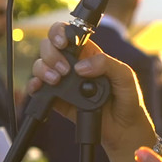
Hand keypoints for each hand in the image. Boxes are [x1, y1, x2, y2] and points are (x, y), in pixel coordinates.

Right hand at [28, 22, 156, 161]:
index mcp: (89, 54)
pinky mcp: (57, 98)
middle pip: (49, 47)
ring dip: (43, 69)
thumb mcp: (125, 76)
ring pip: (41, 65)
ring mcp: (64, 81)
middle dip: (51, 53)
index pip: (68, 35)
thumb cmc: (127, 99)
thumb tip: (81, 67)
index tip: (63, 43)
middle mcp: (73, 65)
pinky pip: (39, 88)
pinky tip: (40, 87)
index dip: (60, 33)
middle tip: (64, 69)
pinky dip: (34, 85)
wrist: (123, 128)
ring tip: (57, 81)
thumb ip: (107, 64)